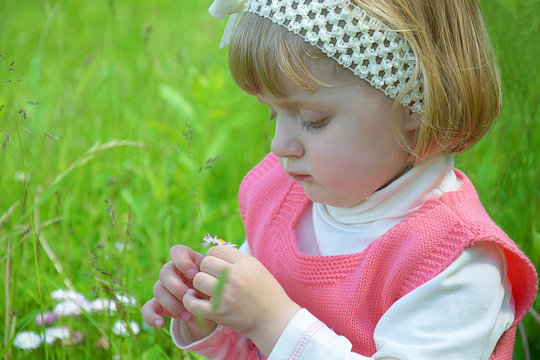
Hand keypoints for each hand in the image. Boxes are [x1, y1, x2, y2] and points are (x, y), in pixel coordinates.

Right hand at [142, 245, 216, 333]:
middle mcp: (173, 272)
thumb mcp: (216, 283)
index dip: (182, 261)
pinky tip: (160, 323)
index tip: (194, 273)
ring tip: (188, 315)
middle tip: (190, 296)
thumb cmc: (214, 291)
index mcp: (187, 262)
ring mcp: (164, 288)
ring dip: (172, 303)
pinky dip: (151, 316)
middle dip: (177, 286)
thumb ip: (211, 278)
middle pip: (165, 272)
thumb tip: (207, 279)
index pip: (177, 251)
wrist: (210, 311)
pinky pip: (147, 308)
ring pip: (158, 289)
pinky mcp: (158, 304)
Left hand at [183, 245, 300, 355]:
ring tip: (207, 289)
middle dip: (205, 269)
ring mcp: (226, 294)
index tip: (215, 265)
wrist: (275, 320)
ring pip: (198, 279)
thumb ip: (237, 260)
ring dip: (200, 284)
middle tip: (211, 278)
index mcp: (245, 263)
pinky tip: (195, 299)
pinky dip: (190, 300)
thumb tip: (216, 252)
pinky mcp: (219, 312)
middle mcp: (235, 276)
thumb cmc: (267, 293)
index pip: (217, 250)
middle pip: (205, 263)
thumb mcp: (257, 269)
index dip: (213, 256)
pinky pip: (193, 302)